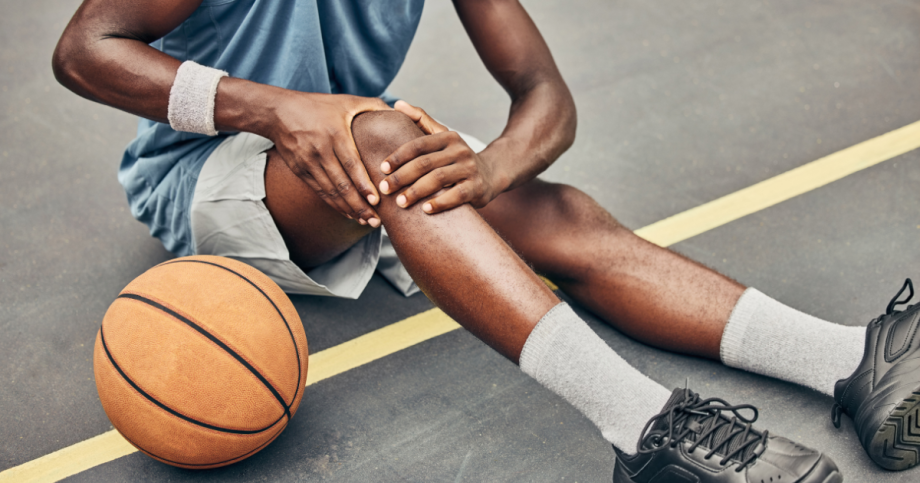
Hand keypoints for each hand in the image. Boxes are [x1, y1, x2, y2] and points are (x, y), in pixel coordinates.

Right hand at [269, 92, 389, 226]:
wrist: (278, 111)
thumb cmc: (317, 105)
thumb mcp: (346, 101)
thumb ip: (373, 106)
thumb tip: (398, 111)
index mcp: (335, 134)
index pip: (351, 164)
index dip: (363, 184)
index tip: (376, 200)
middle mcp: (320, 150)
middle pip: (342, 184)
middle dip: (359, 205)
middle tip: (376, 220)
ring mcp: (308, 162)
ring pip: (331, 192)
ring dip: (348, 209)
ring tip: (366, 220)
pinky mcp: (300, 170)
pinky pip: (320, 192)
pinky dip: (335, 204)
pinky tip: (348, 213)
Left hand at [378, 101, 500, 213]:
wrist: (490, 174)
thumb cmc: (455, 157)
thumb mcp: (441, 136)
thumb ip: (420, 119)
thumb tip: (396, 103)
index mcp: (447, 137)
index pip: (418, 145)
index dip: (398, 156)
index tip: (382, 169)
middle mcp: (459, 150)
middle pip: (425, 163)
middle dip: (402, 177)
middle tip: (385, 189)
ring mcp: (469, 168)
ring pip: (438, 179)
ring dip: (416, 191)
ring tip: (400, 202)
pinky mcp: (476, 187)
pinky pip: (456, 195)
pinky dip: (440, 202)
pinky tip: (425, 210)